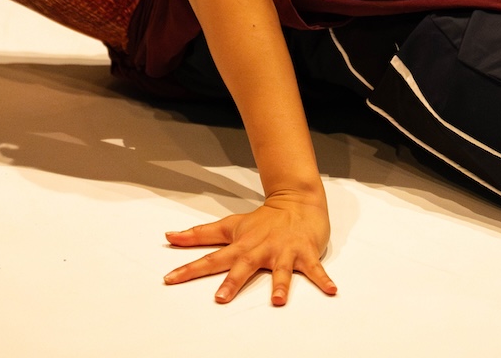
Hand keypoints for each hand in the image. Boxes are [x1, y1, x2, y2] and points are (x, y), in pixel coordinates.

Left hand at [163, 189, 335, 305]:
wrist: (297, 200)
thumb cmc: (263, 220)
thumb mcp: (230, 225)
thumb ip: (200, 234)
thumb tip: (170, 236)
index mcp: (241, 246)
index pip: (210, 258)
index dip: (189, 269)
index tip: (169, 279)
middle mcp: (260, 250)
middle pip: (243, 267)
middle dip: (232, 283)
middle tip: (221, 299)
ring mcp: (284, 252)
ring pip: (281, 271)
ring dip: (280, 285)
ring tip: (277, 301)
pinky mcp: (305, 253)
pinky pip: (315, 270)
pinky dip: (323, 280)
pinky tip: (331, 290)